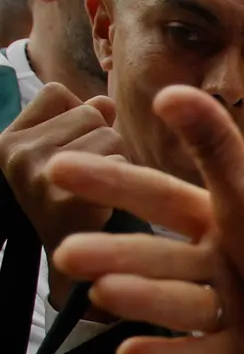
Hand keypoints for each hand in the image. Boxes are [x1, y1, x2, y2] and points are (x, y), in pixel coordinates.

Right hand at [0, 83, 126, 312]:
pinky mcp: (67, 199)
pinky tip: (104, 203)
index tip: (72, 144)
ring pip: (110, 136)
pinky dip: (123, 182)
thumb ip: (82, 117)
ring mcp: (39, 176)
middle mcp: (17, 154)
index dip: (77, 113)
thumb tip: (105, 101)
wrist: (73, 261)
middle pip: (90, 112)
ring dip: (116, 160)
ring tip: (96, 188)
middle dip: (101, 138)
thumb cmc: (71, 197)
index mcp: (9, 138)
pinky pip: (118, 165)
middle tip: (88, 174)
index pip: (56, 92)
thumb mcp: (62, 151)